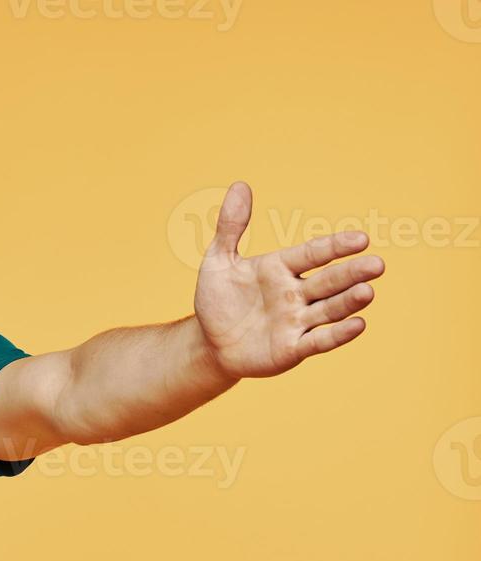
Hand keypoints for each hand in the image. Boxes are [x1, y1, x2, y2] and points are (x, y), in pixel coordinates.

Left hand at [193, 181, 383, 379]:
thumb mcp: (218, 262)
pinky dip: (337, 334)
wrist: (209, 343)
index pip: (314, 253)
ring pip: (329, 309)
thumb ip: (230, 227)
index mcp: (282, 268)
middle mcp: (296, 293)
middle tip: (377, 265)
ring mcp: (297, 322)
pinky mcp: (292, 349)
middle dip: (351, 273)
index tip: (361, 239)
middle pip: (329, 281)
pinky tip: (359, 324)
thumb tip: (239, 185)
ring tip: (368, 291)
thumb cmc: (218, 300)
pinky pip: (319, 341)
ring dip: (348, 301)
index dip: (336, 247)